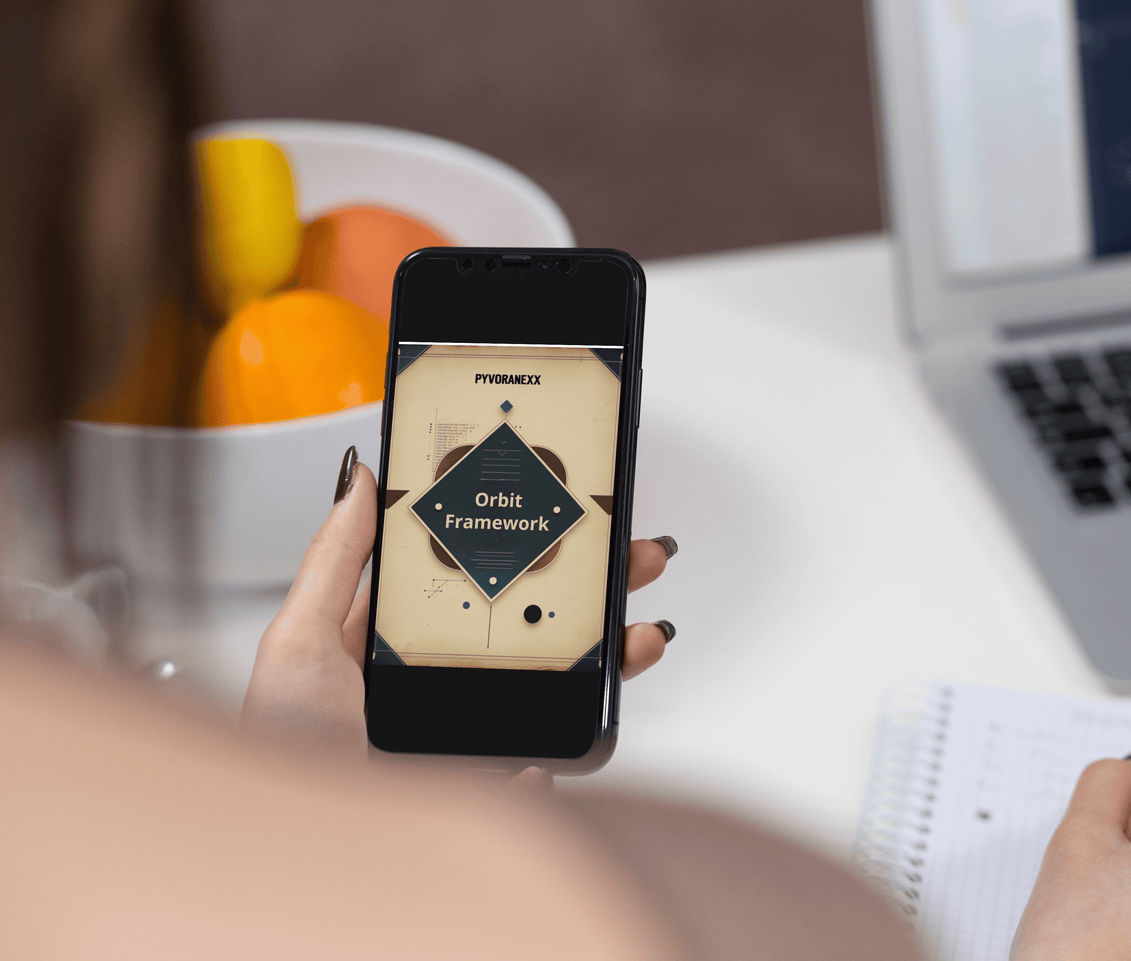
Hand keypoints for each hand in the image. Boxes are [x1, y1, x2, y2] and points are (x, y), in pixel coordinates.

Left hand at [240, 450, 676, 757]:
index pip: (470, 575)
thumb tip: (361, 480)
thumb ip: (334, 560)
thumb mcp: (298, 641)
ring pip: (555, 683)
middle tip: (630, 558)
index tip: (560, 511)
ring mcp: (468, 731)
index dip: (518, 542)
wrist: (306, 859)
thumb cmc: (283, 750)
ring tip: (639, 637)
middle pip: (529, 621)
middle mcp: (436, 681)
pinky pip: (549, 756)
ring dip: (607, 656)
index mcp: (392, 639)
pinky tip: (584, 715)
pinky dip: (576, 739)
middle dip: (588, 588)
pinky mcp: (490, 782)